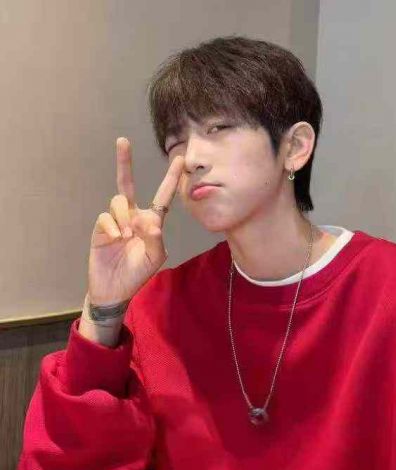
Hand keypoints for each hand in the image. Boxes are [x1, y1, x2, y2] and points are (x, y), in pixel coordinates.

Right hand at [88, 138, 183, 305]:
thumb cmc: (137, 273)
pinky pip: (106, 218)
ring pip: (119, 202)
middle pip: (128, 184)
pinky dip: (113, 226)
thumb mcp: (154, 258)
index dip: (170, 179)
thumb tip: (149, 222)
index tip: (180, 158)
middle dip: (124, 163)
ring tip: (127, 236)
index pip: (163, 197)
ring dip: (124, 216)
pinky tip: (118, 239)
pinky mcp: (101, 228)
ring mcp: (115, 221)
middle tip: (123, 141)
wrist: (114, 288)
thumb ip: (155, 240)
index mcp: (151, 222)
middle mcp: (133, 216)